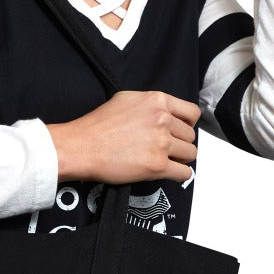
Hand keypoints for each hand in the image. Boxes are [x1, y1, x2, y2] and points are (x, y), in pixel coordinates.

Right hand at [47, 91, 200, 184]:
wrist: (81, 147)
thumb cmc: (97, 126)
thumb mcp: (126, 99)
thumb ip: (150, 103)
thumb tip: (165, 112)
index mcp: (157, 101)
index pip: (192, 113)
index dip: (188, 124)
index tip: (182, 131)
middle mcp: (162, 120)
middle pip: (190, 135)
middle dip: (181, 142)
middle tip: (167, 148)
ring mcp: (161, 143)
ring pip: (190, 154)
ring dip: (181, 159)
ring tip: (167, 160)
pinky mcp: (157, 166)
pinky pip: (183, 173)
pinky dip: (180, 175)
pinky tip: (171, 172)